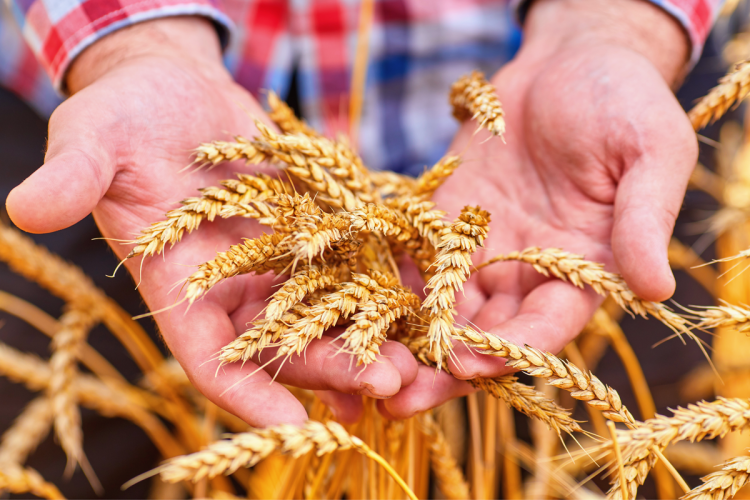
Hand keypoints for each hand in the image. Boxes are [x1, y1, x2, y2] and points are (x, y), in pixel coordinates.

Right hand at [6, 17, 416, 425]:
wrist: (172, 87)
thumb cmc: (123, 114)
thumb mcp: (92, 138)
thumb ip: (73, 176)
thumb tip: (24, 208)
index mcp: (178, 285)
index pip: (210, 358)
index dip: (248, 394)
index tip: (293, 425)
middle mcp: (232, 285)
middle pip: (284, 345)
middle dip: (333, 371)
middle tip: (389, 387)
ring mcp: (275, 259)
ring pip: (326, 312)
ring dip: (369, 338)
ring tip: (418, 356)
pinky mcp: (309, 227)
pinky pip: (349, 262)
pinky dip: (381, 281)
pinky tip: (422, 297)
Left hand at [381, 0, 696, 417]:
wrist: (572, 59)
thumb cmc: (625, 102)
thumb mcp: (650, 153)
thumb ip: (645, 219)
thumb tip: (654, 290)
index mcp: (583, 270)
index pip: (546, 325)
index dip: (510, 349)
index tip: (470, 366)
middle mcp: (528, 270)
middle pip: (485, 333)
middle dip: (443, 367)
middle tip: (396, 398)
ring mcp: (482, 247)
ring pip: (443, 308)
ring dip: (406, 340)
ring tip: (363, 369)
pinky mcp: (443, 219)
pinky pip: (414, 257)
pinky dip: (386, 283)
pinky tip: (349, 306)